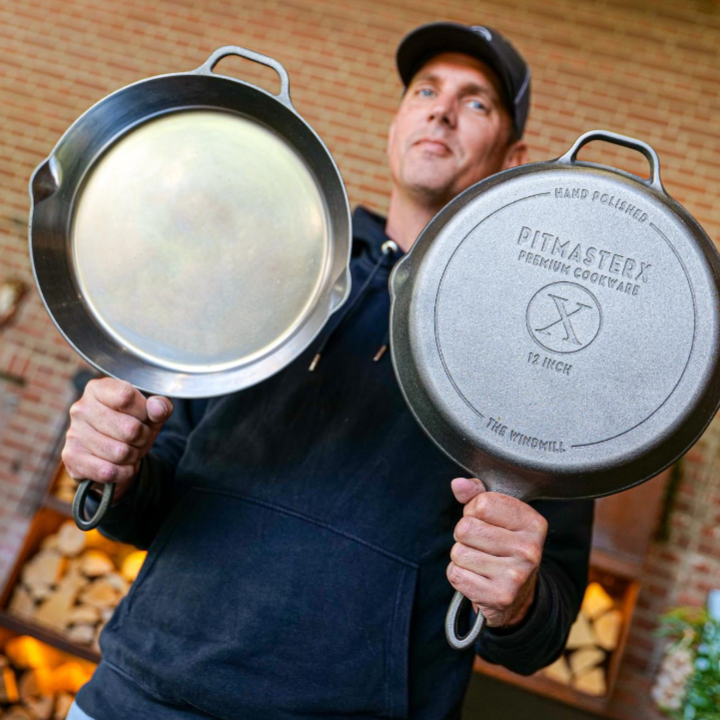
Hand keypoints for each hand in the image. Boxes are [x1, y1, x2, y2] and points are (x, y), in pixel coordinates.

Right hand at [61, 378, 172, 501]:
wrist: (111, 457)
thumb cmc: (131, 427)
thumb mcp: (150, 415)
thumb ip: (160, 407)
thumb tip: (157, 408)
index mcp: (98, 389)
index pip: (127, 396)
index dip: (144, 411)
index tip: (145, 417)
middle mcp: (81, 408)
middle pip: (130, 428)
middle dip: (142, 438)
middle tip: (138, 438)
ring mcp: (73, 433)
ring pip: (121, 453)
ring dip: (133, 456)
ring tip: (128, 450)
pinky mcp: (72, 458)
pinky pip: (108, 471)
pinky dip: (123, 472)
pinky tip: (120, 465)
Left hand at [447, 477, 546, 627]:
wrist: (519, 596)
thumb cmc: (504, 546)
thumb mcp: (499, 516)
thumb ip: (477, 495)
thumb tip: (458, 484)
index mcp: (533, 523)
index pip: (482, 503)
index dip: (474, 510)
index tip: (486, 522)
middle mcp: (529, 549)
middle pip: (465, 527)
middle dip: (465, 535)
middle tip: (482, 545)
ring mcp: (516, 575)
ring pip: (458, 552)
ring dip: (461, 556)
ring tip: (481, 562)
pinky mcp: (500, 596)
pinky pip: (456, 574)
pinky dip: (460, 575)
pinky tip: (478, 578)